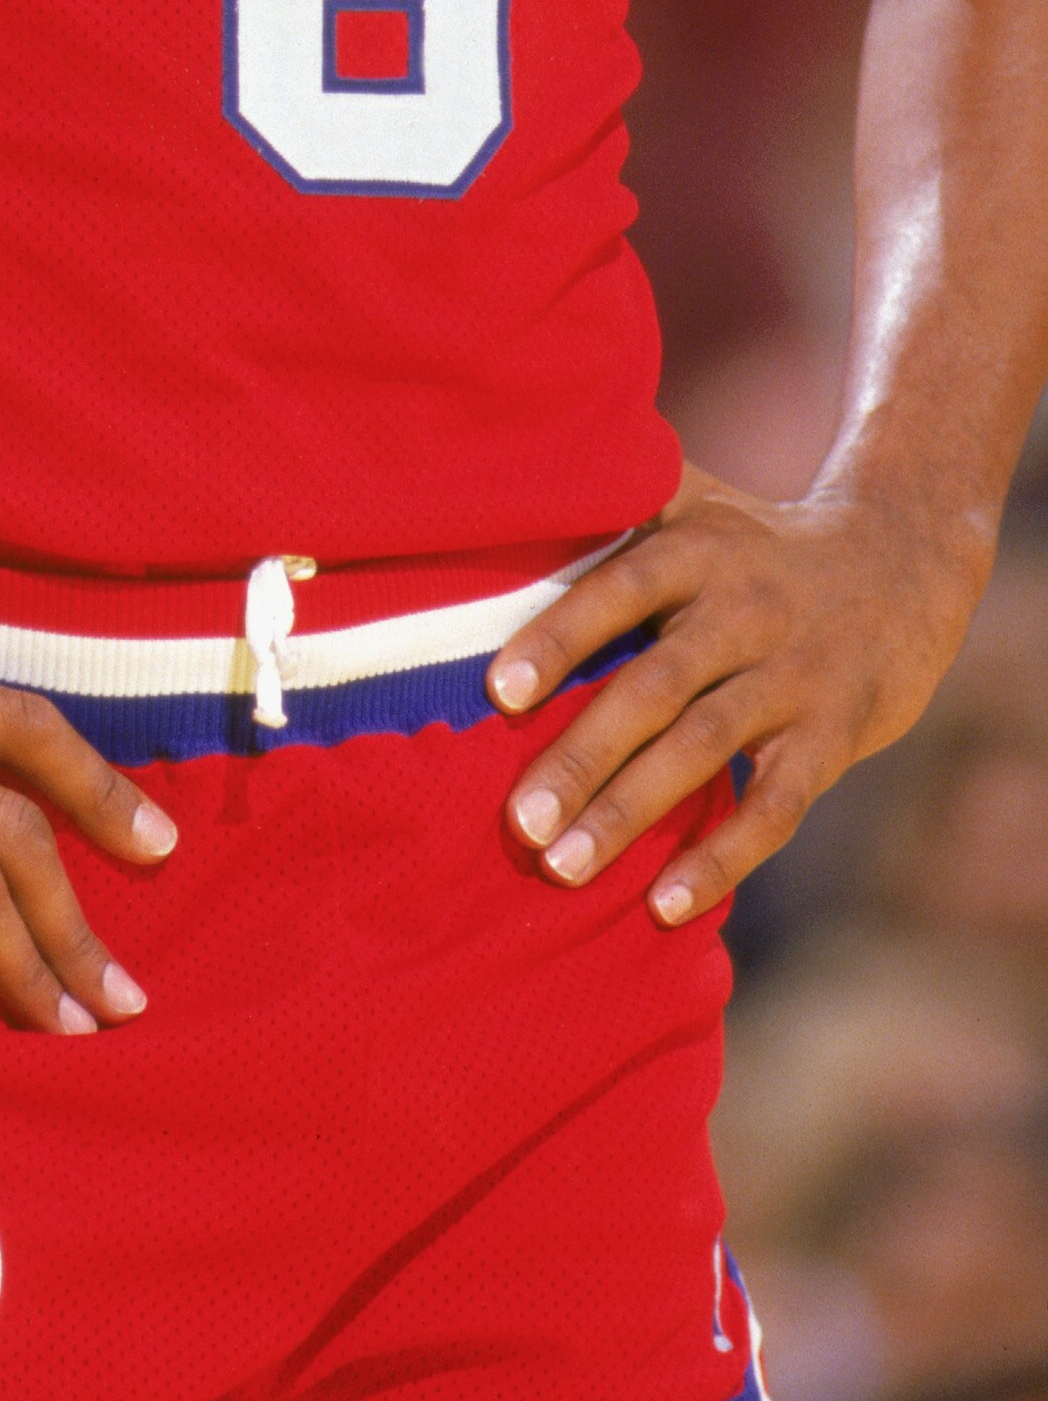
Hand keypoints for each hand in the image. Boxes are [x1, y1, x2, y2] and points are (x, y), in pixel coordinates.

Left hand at [484, 464, 986, 923]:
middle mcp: (745, 611)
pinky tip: (664, 905)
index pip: (620, 588)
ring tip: (563, 867)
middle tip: (520, 821)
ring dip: (631, 814)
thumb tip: (501, 495)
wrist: (902, 566)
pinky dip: (720, 858)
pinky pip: (774, 806)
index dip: (560, 637)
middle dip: (583, 757)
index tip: (499, 693)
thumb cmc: (754, 546)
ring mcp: (793, 677)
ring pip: (704, 751)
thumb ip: (611, 500)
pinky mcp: (831, 737)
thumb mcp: (693, 500)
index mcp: (698, 549)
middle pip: (655, 686)